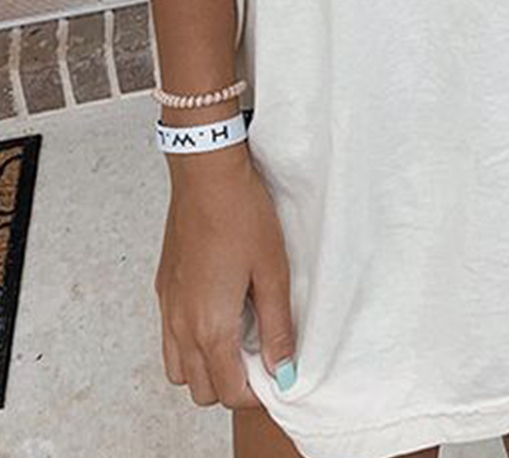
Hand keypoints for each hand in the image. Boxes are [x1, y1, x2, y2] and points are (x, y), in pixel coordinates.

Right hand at [154, 148, 296, 406]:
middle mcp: (181, 324)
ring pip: (179, 370)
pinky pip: (169, 340)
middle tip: (260, 359)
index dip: (257, 393)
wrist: (206, 174)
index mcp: (210, 325)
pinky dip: (190, 346)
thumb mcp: (272, 271)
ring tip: (238, 340)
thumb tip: (283, 370)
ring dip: (207, 368)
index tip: (277, 376)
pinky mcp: (163, 289)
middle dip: (231, 386)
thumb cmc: (242, 214)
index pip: (229, 391)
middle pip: (201, 390)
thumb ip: (277, 327)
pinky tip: (217, 316)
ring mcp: (168, 307)